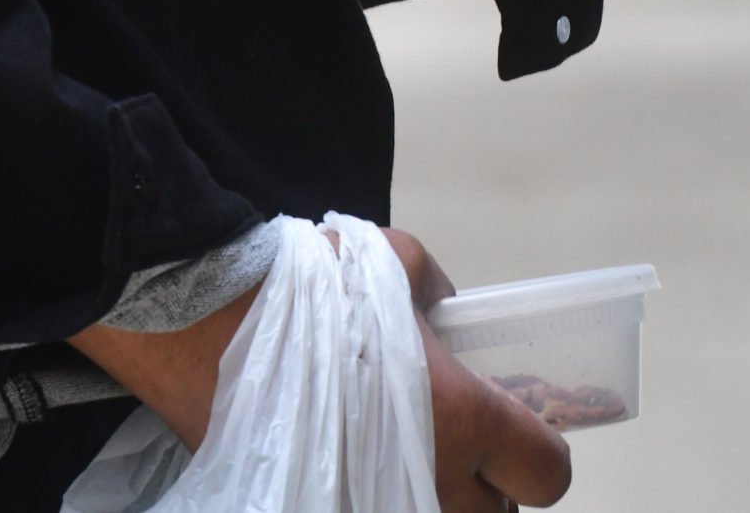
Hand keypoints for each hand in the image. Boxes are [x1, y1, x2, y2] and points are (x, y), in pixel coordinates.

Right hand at [70, 227, 571, 509]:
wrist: (203, 326)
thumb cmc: (308, 289)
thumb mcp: (393, 261)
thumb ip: (435, 291)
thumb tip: (446, 308)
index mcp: (465, 416)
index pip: (546, 473)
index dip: (538, 456)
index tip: (515, 434)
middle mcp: (432, 480)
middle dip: (487, 490)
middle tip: (459, 453)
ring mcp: (371, 509)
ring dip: (436, 501)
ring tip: (407, 465)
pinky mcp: (316, 511)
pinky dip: (376, 501)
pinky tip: (356, 476)